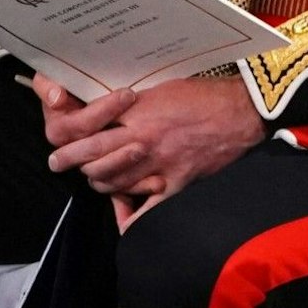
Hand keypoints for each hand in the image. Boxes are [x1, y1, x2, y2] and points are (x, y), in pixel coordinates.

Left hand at [43, 75, 264, 225]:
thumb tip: (109, 114)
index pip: (84, 130)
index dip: (66, 138)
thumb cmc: (206, 94)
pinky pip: (148, 209)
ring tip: (101, 177)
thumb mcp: (163, 88)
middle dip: (70, 162)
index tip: (61, 141)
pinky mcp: (178, 181)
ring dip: (101, 182)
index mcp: (137, 113)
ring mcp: (159, 164)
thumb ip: (133, 105)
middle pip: (91, 159)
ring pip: (112, 184)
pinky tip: (124, 219)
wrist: (245, 110)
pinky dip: (132, 219)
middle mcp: (142, 140)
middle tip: (61, 163)